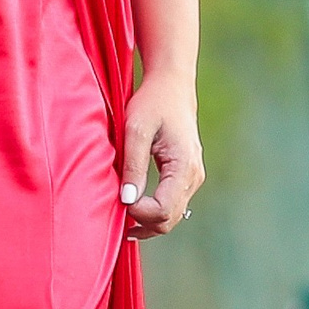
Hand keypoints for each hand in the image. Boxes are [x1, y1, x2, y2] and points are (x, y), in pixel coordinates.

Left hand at [120, 70, 202, 235]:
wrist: (171, 86)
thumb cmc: (152, 103)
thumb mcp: (136, 130)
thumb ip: (133, 165)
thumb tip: (127, 200)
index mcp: (184, 167)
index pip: (163, 210)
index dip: (138, 213)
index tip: (118, 199)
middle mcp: (194, 177)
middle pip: (169, 220)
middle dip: (141, 222)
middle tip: (114, 213)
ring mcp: (192, 178)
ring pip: (171, 216)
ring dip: (146, 220)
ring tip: (119, 215)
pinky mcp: (186, 175)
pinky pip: (171, 204)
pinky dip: (153, 211)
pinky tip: (131, 208)